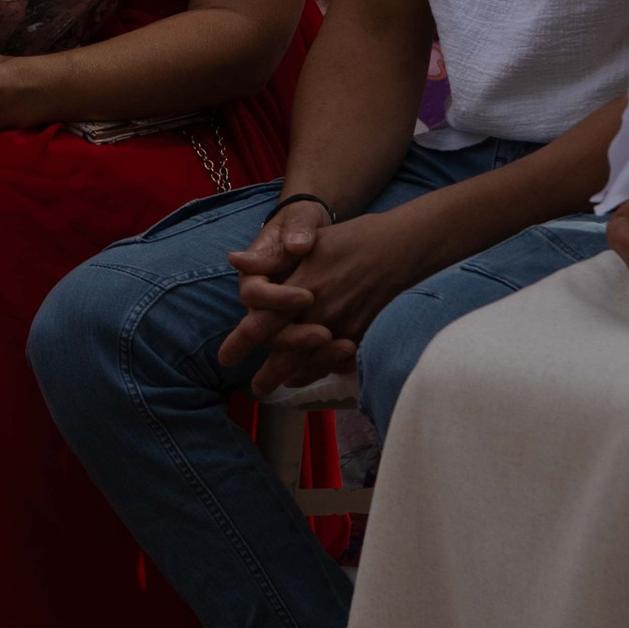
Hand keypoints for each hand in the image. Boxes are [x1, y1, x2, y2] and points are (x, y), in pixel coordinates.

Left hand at [217, 200, 432, 385]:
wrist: (404, 247)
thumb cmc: (354, 239)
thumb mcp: (310, 241)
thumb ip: (271, 259)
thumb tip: (234, 260)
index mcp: (300, 289)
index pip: (262, 324)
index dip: (240, 343)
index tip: (224, 359)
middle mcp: (319, 314)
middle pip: (285, 356)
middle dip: (268, 375)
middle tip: (257, 388)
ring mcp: (343, 328)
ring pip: (312, 364)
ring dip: (297, 375)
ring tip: (286, 383)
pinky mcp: (365, 336)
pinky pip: (340, 363)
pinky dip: (327, 369)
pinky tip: (321, 369)